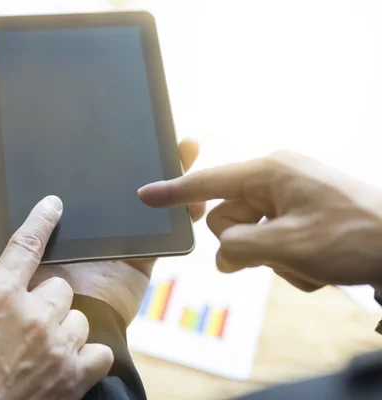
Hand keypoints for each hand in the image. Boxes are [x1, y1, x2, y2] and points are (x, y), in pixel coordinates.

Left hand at [0, 139, 205, 324]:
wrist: (68, 327)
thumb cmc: (32, 286)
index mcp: (69, 205)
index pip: (85, 163)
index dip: (100, 138)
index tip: (111, 108)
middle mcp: (99, 210)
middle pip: (125, 170)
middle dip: (144, 145)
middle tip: (155, 120)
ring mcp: (125, 227)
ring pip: (154, 190)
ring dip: (173, 169)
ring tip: (183, 144)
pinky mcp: (148, 247)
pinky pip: (172, 224)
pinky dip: (188, 207)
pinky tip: (198, 194)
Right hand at [0, 196, 112, 399]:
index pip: (26, 243)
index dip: (41, 219)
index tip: (53, 205)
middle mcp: (32, 315)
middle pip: (59, 287)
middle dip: (45, 301)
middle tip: (28, 323)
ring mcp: (57, 346)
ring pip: (77, 318)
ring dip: (62, 329)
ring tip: (41, 350)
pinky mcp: (73, 377)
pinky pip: (97, 352)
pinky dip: (85, 356)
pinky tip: (67, 364)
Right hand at [139, 150, 381, 290]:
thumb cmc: (353, 237)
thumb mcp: (286, 246)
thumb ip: (238, 249)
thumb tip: (222, 256)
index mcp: (270, 172)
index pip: (208, 183)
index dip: (174, 192)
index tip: (144, 195)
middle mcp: (276, 178)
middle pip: (228, 217)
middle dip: (245, 244)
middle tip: (277, 255)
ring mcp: (290, 196)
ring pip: (249, 234)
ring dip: (270, 257)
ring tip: (306, 262)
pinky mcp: (302, 213)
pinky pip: (272, 239)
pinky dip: (286, 258)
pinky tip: (315, 263)